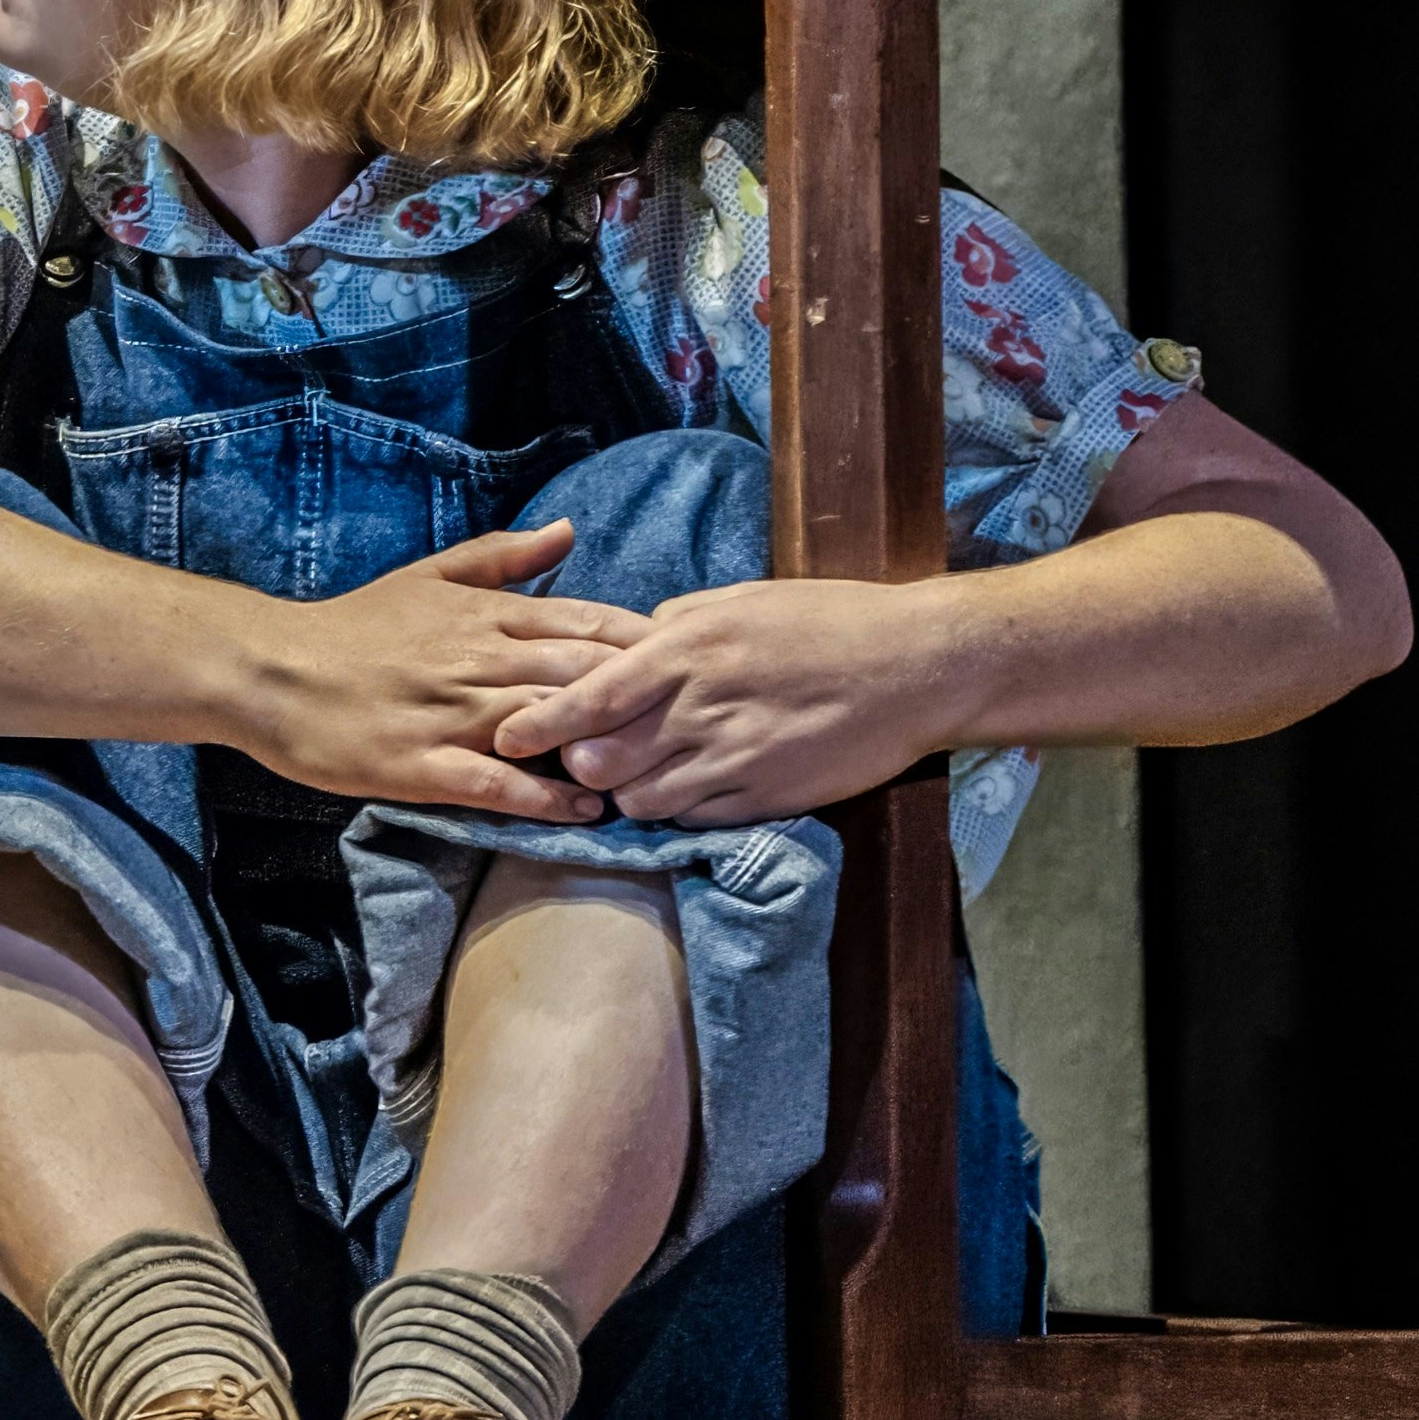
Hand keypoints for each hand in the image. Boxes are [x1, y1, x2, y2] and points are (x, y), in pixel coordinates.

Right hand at [219, 522, 654, 820]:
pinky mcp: (420, 764)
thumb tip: (569, 530)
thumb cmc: (354, 627)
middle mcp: (476, 661)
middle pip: (579, 672)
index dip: (640, 644)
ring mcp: (449, 715)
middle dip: (640, 696)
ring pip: (546, 724)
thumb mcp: (429, 576)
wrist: (272, 671)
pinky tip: (585, 808)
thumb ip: (503, 557)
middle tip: (693, 719)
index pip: (583, 622)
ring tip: (657, 770)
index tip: (684, 661)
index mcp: (481, 615)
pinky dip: (545, 797)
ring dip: (605, 747)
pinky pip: (496, 783)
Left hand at [495, 579, 973, 827]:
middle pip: (602, 761)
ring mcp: (735, 760)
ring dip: (623, 792)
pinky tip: (682, 787)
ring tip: (630, 774)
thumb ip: (674, 627)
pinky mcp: (765, 798)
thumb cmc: (827, 621)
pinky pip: (692, 818)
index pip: (591, 697)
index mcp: (689, 651)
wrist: (915, 668)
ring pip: (641, 800)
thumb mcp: (740, 602)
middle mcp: (703, 710)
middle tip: (574, 758)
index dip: (539, 723)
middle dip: (576, 766)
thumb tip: (627, 645)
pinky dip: (674, 808)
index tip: (503, 737)